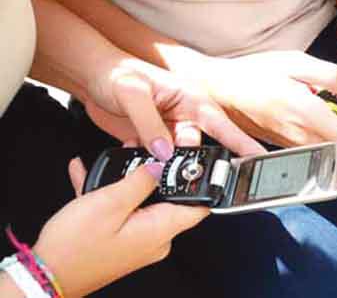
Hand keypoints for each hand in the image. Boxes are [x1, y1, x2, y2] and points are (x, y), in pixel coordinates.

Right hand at [33, 158, 207, 297]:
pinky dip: (108, 197)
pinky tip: (87, 177)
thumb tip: (160, 165)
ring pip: (141, 203)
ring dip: (126, 182)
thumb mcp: (110, 203)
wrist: (43, 277)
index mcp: (160, 230)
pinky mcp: (121, 243)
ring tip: (110, 162)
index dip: (200, 182)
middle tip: (141, 152)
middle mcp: (155, 240)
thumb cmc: (75, 247)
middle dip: (155, 174)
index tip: (193, 162)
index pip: (199, 206)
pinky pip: (121, 213)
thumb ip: (141, 180)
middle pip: (169, 199)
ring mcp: (138, 242)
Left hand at [84, 57, 264, 159]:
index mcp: (192, 99)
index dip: (244, 146)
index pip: (225, 127)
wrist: (92, 75)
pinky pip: (160, 161)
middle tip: (174, 167)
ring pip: (179, 158)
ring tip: (143, 151)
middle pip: (201, 149)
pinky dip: (147, 163)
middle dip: (190, 162)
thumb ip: (149, 124)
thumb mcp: (132, 94)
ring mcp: (172, 130)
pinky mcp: (156, 141)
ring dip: (164, 163)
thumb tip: (164, 153)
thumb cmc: (116, 73)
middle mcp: (187, 116)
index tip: (258, 162)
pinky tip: (132, 150)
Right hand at [192, 51, 336, 153]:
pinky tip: (326, 119)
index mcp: (307, 113)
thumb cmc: (253, 73)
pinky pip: (314, 148)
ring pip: (330, 150)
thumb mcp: (296, 62)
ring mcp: (291, 144)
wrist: (220, 90)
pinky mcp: (283, 145)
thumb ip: (331, 76)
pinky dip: (327, 138)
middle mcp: (300, 135)